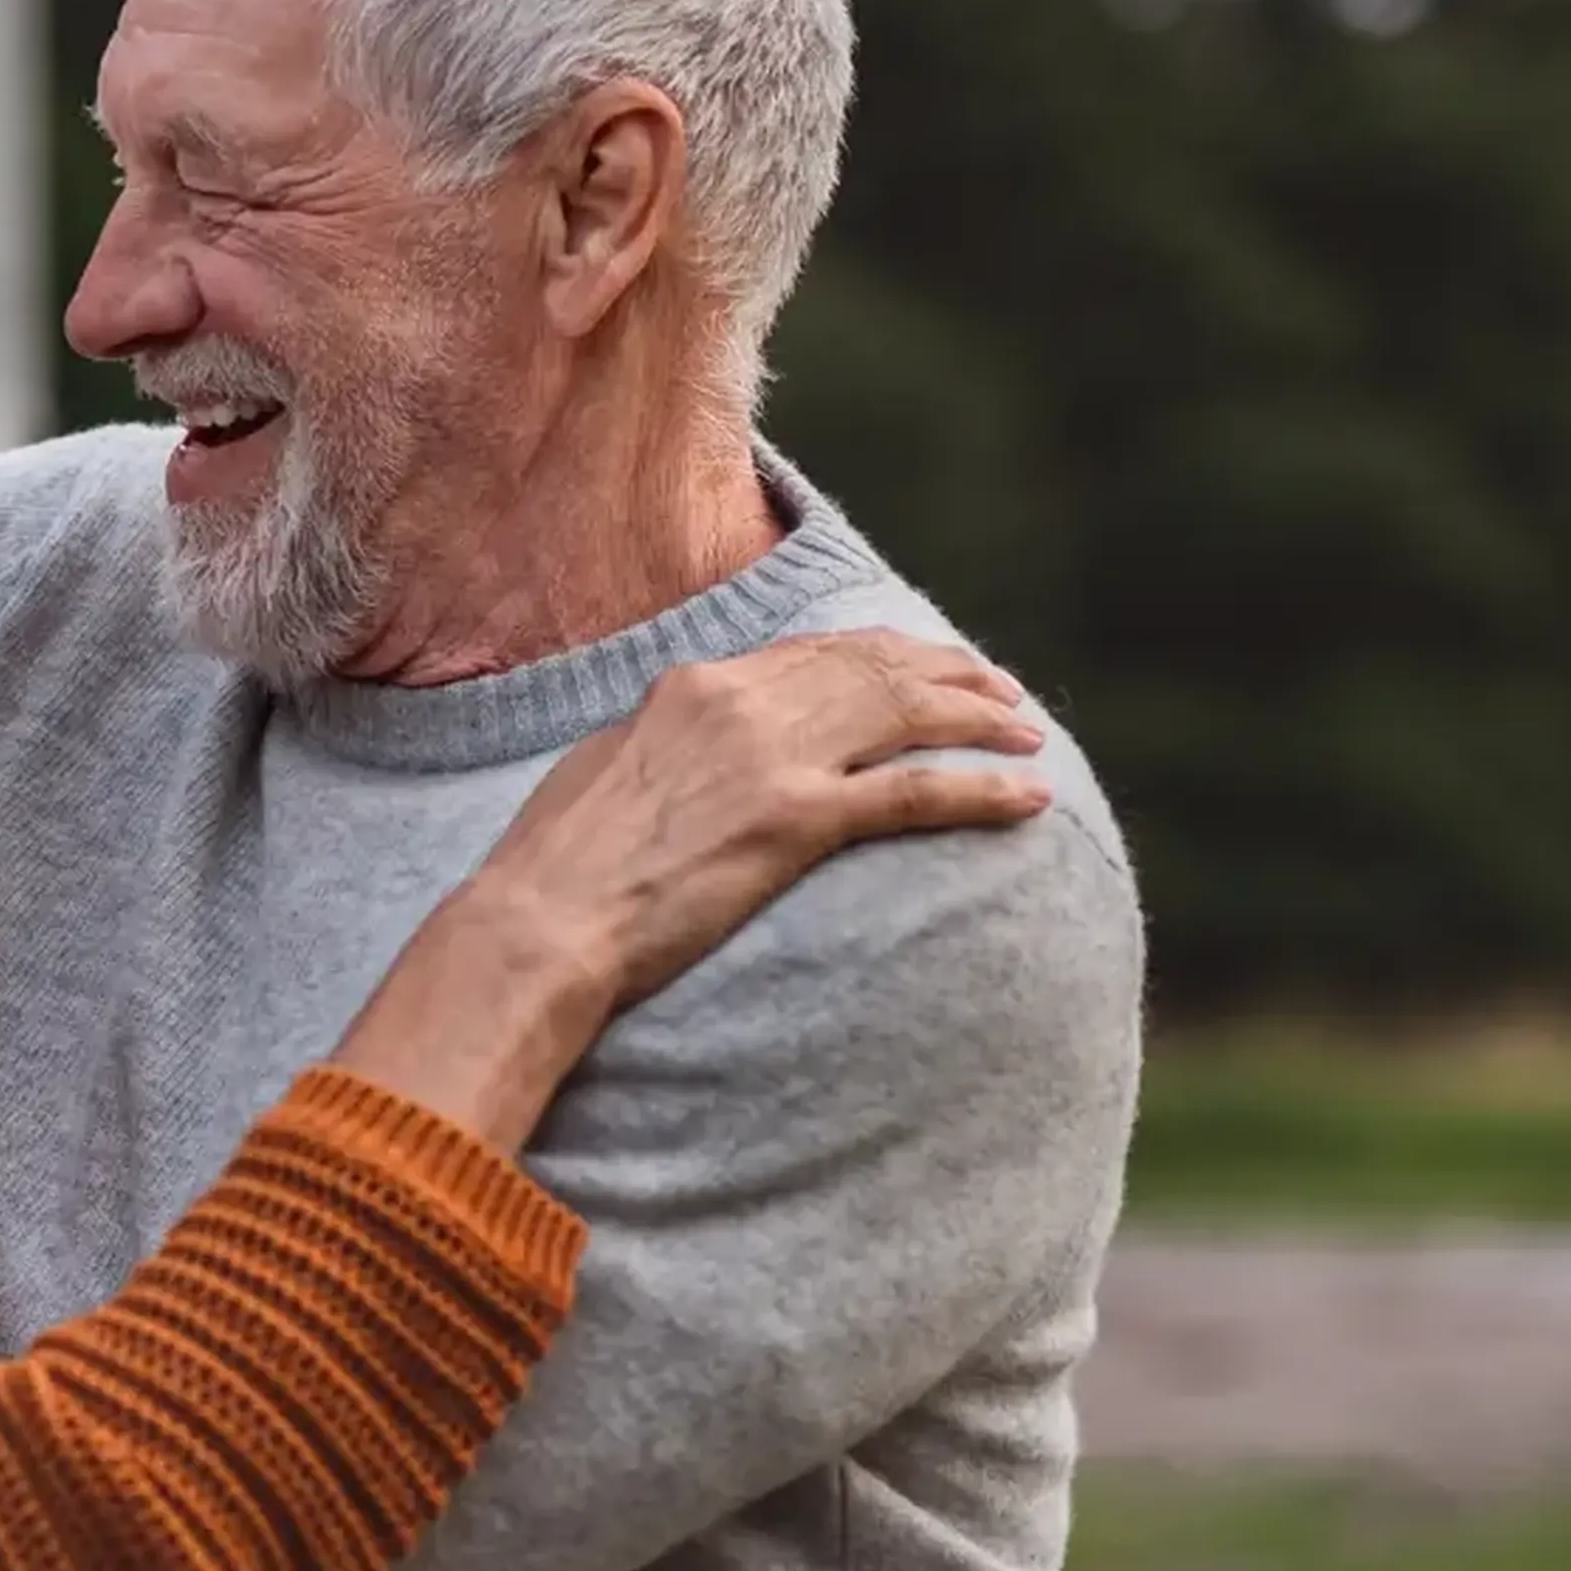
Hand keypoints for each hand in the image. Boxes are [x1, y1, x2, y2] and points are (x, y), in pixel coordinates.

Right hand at [333, 630, 1047, 1147]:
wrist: (541, 921)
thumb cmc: (555, 868)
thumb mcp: (607, 770)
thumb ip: (667, 744)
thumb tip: (695, 747)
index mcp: (693, 683)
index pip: (814, 650)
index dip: (886, 654)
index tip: (930, 668)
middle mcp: (738, 701)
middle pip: (873, 669)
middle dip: (950, 676)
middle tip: (1003, 693)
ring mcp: (769, 757)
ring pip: (905, 717)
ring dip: (980, 721)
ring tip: (1029, 735)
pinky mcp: (793, 821)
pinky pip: (913, 794)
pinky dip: (981, 790)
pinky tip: (1027, 798)